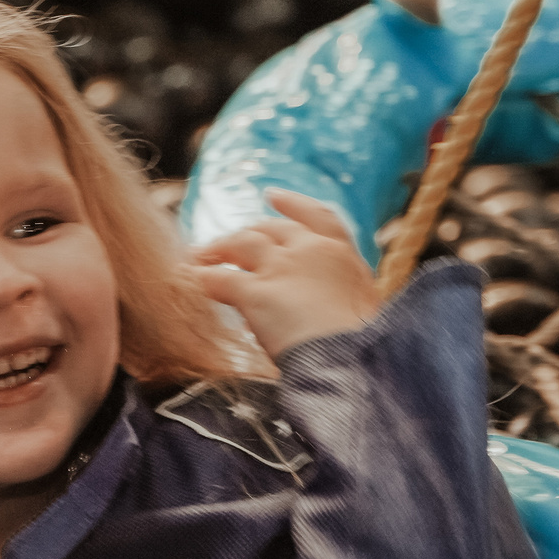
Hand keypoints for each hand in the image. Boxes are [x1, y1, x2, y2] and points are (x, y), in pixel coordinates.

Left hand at [191, 189, 381, 361]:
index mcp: (344, 257)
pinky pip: (219, 280)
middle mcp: (310, 252)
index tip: (272, 195)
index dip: (292, 204)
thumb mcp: (367, 313)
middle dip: (247, 232)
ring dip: (217, 249)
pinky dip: (202, 279)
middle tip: (227, 242)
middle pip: (271, 229)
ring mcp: (281, 269)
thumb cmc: (366, 348)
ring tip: (199, 257)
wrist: (355, 362)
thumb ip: (345, 299)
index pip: (318, 217)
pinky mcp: (256, 294)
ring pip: (241, 244)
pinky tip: (191, 281)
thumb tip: (334, 309)